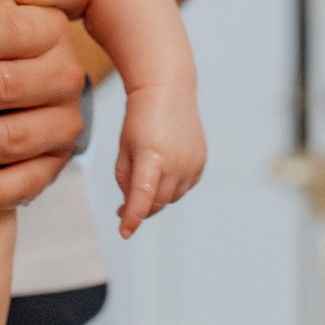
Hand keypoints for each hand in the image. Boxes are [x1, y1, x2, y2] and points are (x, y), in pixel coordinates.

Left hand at [112, 85, 204, 237]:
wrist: (167, 92)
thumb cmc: (139, 120)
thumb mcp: (124, 148)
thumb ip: (125, 179)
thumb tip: (132, 205)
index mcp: (152, 157)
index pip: (142, 198)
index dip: (133, 218)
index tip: (124, 232)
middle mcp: (177, 163)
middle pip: (157, 202)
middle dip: (141, 209)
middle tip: (123, 209)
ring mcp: (192, 163)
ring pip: (172, 198)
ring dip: (156, 198)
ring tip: (143, 182)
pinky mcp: (201, 162)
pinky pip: (184, 187)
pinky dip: (171, 187)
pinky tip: (162, 172)